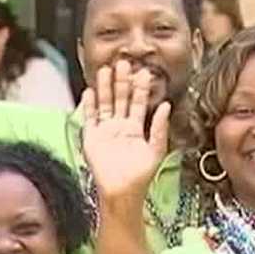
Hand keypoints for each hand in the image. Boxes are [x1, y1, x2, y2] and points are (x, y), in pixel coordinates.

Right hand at [80, 59, 171, 202]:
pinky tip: (89, 92)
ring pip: (105, 104)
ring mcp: (105, 130)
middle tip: (123, 63)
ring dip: (105, 88)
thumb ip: (160, 127)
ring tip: (105, 70)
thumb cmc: (140, 175)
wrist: (122, 191)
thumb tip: (166, 106)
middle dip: (121, 81)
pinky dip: (88, 105)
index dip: (140, 88)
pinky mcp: (91, 137)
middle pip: (120, 99)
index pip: (137, 103)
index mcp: (135, 128)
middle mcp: (119, 126)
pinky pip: (89, 118)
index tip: (143, 71)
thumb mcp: (156, 150)